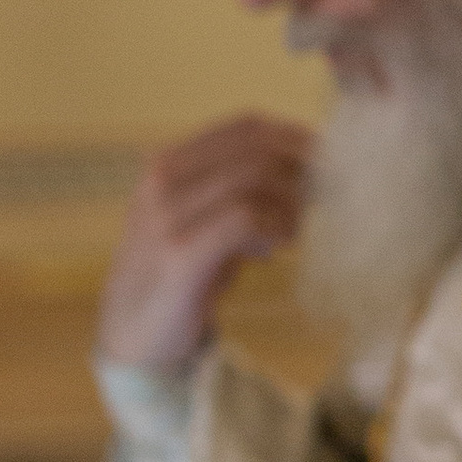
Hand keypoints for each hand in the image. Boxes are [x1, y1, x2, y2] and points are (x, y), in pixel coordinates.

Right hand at [98, 115, 313, 368]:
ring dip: (290, 205)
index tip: (328, 160)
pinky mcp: (179, 254)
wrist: (133, 334)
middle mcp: (162, 181)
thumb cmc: (180, 277)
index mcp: (168, 164)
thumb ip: (241, 194)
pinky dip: (272, 229)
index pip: (245, 127)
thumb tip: (308, 174)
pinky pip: (244, 219)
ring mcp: (167, 216)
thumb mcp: (205, 222)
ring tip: (290, 235)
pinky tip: (272, 250)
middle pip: (257, 150)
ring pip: (254, 180)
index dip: (296, 137)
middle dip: (302, 171)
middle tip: (324, 199)